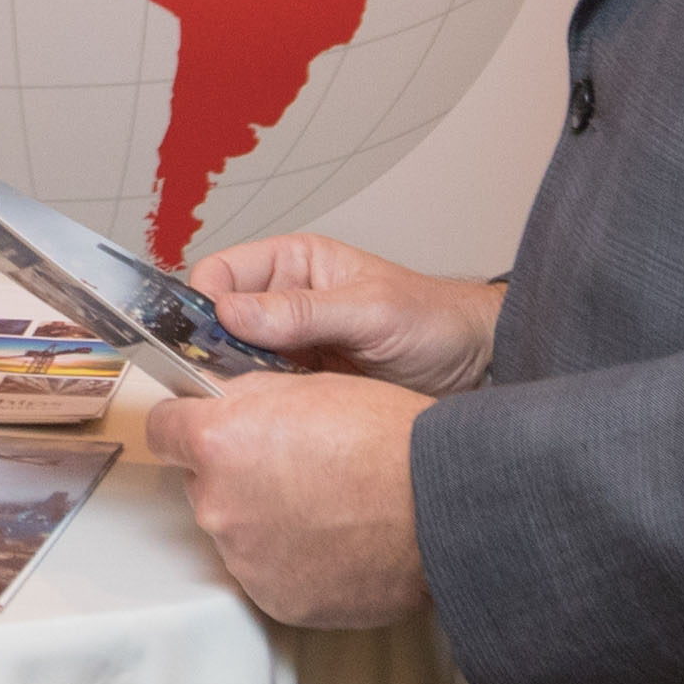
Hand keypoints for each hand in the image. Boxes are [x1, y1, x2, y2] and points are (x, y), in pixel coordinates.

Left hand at [152, 370, 431, 629]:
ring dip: (262, 518)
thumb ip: (247, 398)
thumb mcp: (308, 385)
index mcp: (218, 443)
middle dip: (234, 473)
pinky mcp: (273, 598)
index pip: (163, 430)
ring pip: (235, 530)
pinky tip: (330, 539)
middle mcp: (219, 504)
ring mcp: (244, 558)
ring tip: (322, 505)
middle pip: (202, 483)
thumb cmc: (388, 441)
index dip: (188, 423)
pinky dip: (289, 559)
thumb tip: (219, 401)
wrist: (441, 506)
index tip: (203, 427)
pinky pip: (265, 571)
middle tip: (290, 465)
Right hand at [188, 231, 500, 397]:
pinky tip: (278, 419)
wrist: (478, 367)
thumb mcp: (370, 310)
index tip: (210, 337)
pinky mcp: (303, 388)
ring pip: (235, 366)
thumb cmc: (436, 321)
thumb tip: (233, 312)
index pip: (221, 274)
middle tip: (235, 379)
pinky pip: (264, 397)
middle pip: (218, 325)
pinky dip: (264, 409)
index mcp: (294, 265)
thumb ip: (302, 312)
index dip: (205, 304)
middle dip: (216, 352)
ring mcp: (292, 349)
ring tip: (263, 401)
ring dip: (241, 384)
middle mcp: (284, 304)